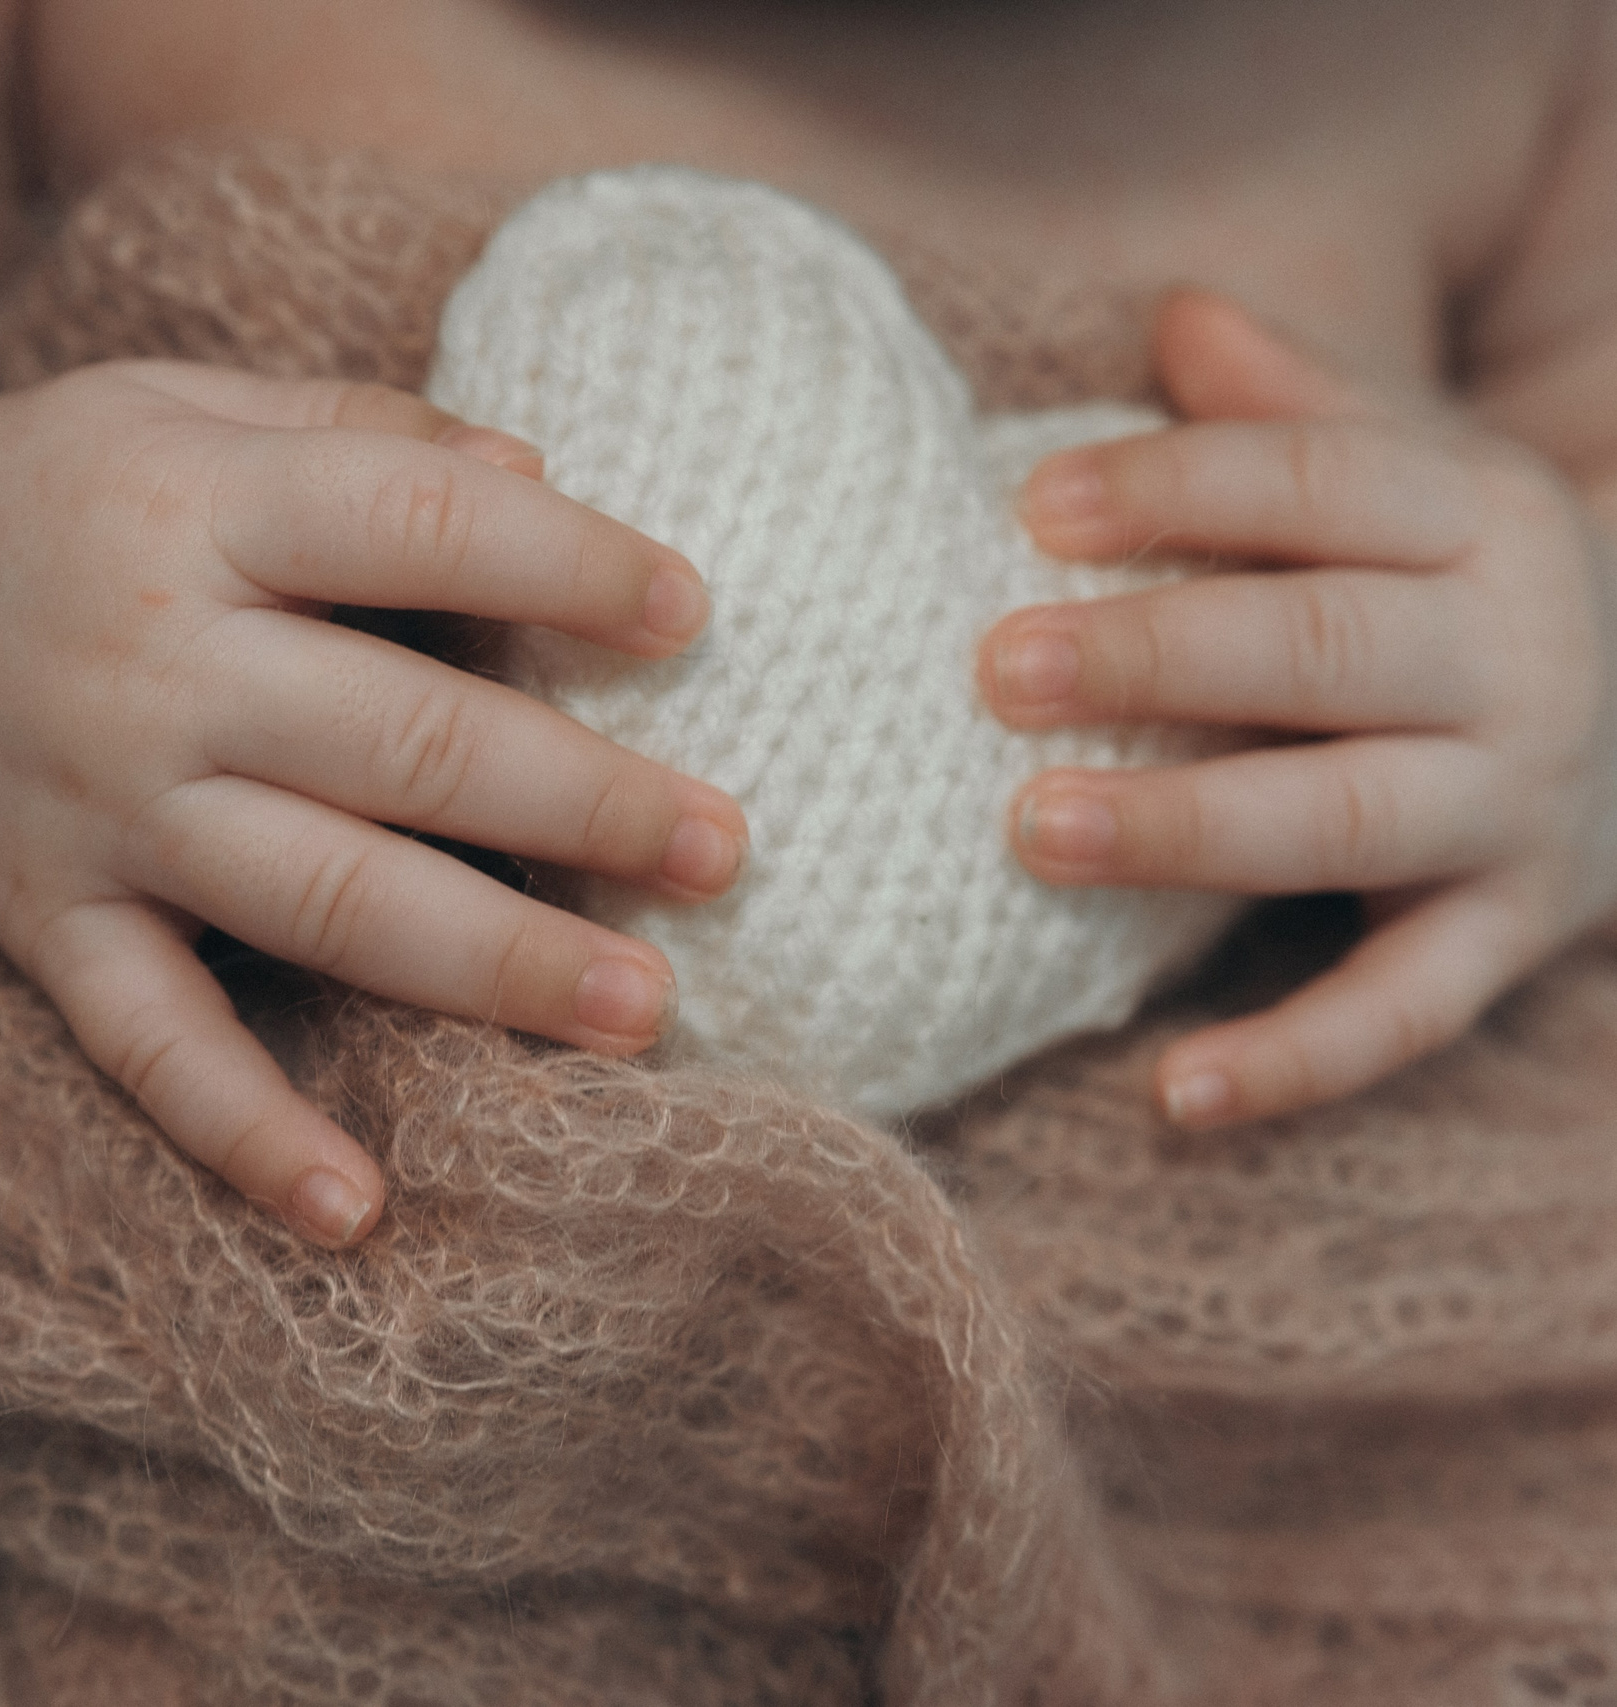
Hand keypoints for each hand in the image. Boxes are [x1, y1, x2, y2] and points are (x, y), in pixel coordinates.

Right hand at [0, 362, 746, 1241]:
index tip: (691, 612)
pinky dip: (247, 1132)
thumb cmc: (70, 492)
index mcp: (200, 512)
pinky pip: (151, 1046)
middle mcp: (159, 670)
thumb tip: (542, 469)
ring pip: (322, 904)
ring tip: (642, 1010)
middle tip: (720, 852)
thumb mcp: (192, 407)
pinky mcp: (58, 925)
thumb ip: (367, 432)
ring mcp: (107, 813)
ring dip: (492, 965)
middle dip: (580, 803)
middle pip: (405, 745)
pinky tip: (358, 1211)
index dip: (568, 562)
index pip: (416, 525)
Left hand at [978, 291, 1616, 1127]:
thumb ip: (1302, 404)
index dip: (1180, 486)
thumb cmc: (1464, 584)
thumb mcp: (1418, 472)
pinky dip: (1296, 1058)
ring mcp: (1519, 809)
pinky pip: (1404, 1010)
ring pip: (1344, 819)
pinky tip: (1173, 1095)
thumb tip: (1177, 312)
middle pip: (1321, 647)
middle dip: (1157, 657)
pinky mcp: (1512, 935)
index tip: (1033, 506)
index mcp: (1481, 520)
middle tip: (997, 670)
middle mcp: (1516, 659)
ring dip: (1188, 829)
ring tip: (1034, 832)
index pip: (1320, 482)